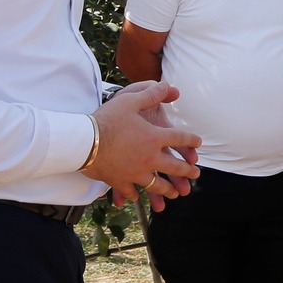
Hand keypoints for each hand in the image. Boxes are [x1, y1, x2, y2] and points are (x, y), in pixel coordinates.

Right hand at [85, 80, 201, 212]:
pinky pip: (132, 191)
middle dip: (188, 171)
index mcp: (155, 137)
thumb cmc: (108, 118)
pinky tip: (138, 196)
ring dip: (168, 190)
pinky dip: (135, 194)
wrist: (84, 141)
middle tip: (196, 174)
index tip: (198, 143)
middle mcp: (150, 158)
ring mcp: (136, 172)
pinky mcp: (121, 181)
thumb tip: (168, 85)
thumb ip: (151, 94)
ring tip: (175, 193)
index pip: (180, 139)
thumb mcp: (130, 100)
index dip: (191, 140)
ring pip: (157, 185)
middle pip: (175, 167)